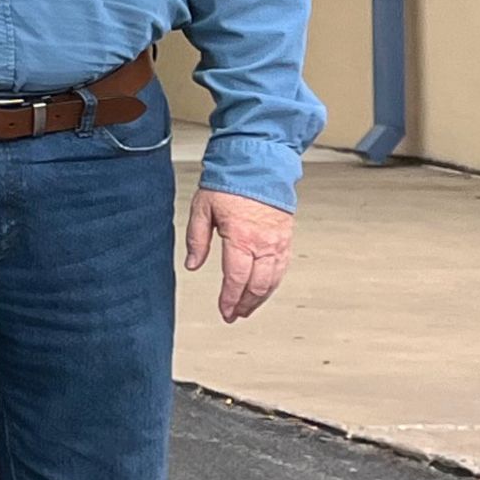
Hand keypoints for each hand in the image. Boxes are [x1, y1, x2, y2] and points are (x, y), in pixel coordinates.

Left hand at [186, 189, 293, 322]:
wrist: (258, 165)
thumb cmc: (229, 183)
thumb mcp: (202, 209)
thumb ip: (196, 240)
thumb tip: (192, 265)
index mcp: (241, 237)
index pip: (236, 278)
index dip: (230, 299)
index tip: (224, 311)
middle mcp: (264, 243)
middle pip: (257, 285)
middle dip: (245, 304)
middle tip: (234, 315)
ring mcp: (278, 241)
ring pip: (273, 280)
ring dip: (260, 298)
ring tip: (247, 308)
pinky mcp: (286, 237)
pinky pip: (282, 267)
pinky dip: (273, 282)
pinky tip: (264, 288)